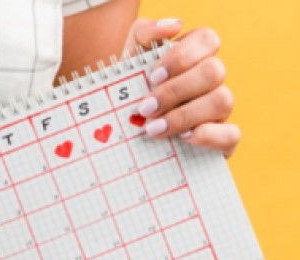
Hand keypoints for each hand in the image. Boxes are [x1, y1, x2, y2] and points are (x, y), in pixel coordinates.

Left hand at [125, 19, 239, 156]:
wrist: (122, 137)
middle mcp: (211, 81)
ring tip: (152, 128)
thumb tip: (173, 26)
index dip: (183, 56)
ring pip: (223, 100)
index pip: (208, 39)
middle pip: (214, 70)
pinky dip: (207, 136)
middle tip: (145, 108)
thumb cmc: (129, 95)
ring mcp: (219, 110)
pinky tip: (182, 139)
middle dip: (176, 90)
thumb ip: (144, 34)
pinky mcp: (222, 139)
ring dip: (184, 115)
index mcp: (194, 57)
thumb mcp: (128, 63)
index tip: (152, 76)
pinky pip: (231, 134)